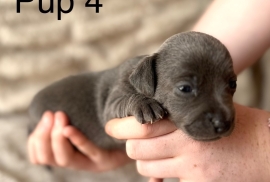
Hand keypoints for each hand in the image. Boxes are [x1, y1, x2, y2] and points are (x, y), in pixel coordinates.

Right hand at [28, 111, 131, 171]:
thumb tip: (54, 100)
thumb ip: (71, 114)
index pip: (40, 155)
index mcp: (68, 152)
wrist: (135, 133)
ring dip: (57, 138)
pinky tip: (69, 129)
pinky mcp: (106, 159)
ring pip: (65, 159)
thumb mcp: (86, 118)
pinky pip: (89, 152)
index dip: (35, 140)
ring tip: (59, 117)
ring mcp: (91, 162)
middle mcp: (77, 160)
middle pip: (49, 157)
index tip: (43, 116)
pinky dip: (77, 140)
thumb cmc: (106, 122)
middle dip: (44, 136)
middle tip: (50, 114)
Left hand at [106, 104, 269, 181]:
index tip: (112, 127)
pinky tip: (175, 170)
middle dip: (133, 148)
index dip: (119, 127)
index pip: (139, 125)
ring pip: (147, 170)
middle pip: (136, 150)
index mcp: (186, 121)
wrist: (266, 149)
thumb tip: (147, 118)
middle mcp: (186, 144)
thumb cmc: (234, 125)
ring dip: (147, 164)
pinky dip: (163, 180)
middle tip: (140, 143)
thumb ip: (178, 112)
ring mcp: (192, 169)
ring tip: (160, 156)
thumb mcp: (206, 109)